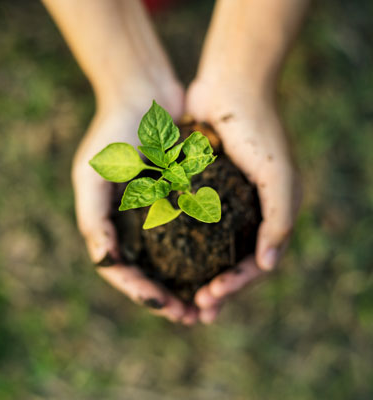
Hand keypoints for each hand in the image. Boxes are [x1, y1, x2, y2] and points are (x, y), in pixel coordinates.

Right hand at [72, 91, 197, 324]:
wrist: (144, 93)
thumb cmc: (113, 132)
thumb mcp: (92, 175)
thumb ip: (93, 219)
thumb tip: (105, 261)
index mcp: (111, 224)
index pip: (123, 270)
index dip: (142, 293)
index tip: (166, 306)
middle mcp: (136, 223)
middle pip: (152, 272)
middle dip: (170, 298)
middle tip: (193, 317)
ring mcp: (161, 211)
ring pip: (176, 258)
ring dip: (191, 283)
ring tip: (210, 302)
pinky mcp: (184, 197)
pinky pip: (196, 231)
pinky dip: (205, 252)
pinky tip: (222, 266)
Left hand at [186, 80, 301, 323]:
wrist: (231, 86)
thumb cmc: (258, 130)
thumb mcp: (278, 176)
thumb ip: (280, 220)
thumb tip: (268, 264)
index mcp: (268, 216)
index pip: (254, 265)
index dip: (234, 286)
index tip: (210, 300)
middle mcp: (247, 214)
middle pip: (230, 263)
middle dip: (215, 290)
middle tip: (194, 312)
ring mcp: (223, 203)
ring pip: (209, 250)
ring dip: (196, 275)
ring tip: (180, 297)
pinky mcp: (201, 189)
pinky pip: (192, 225)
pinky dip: (182, 245)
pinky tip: (166, 261)